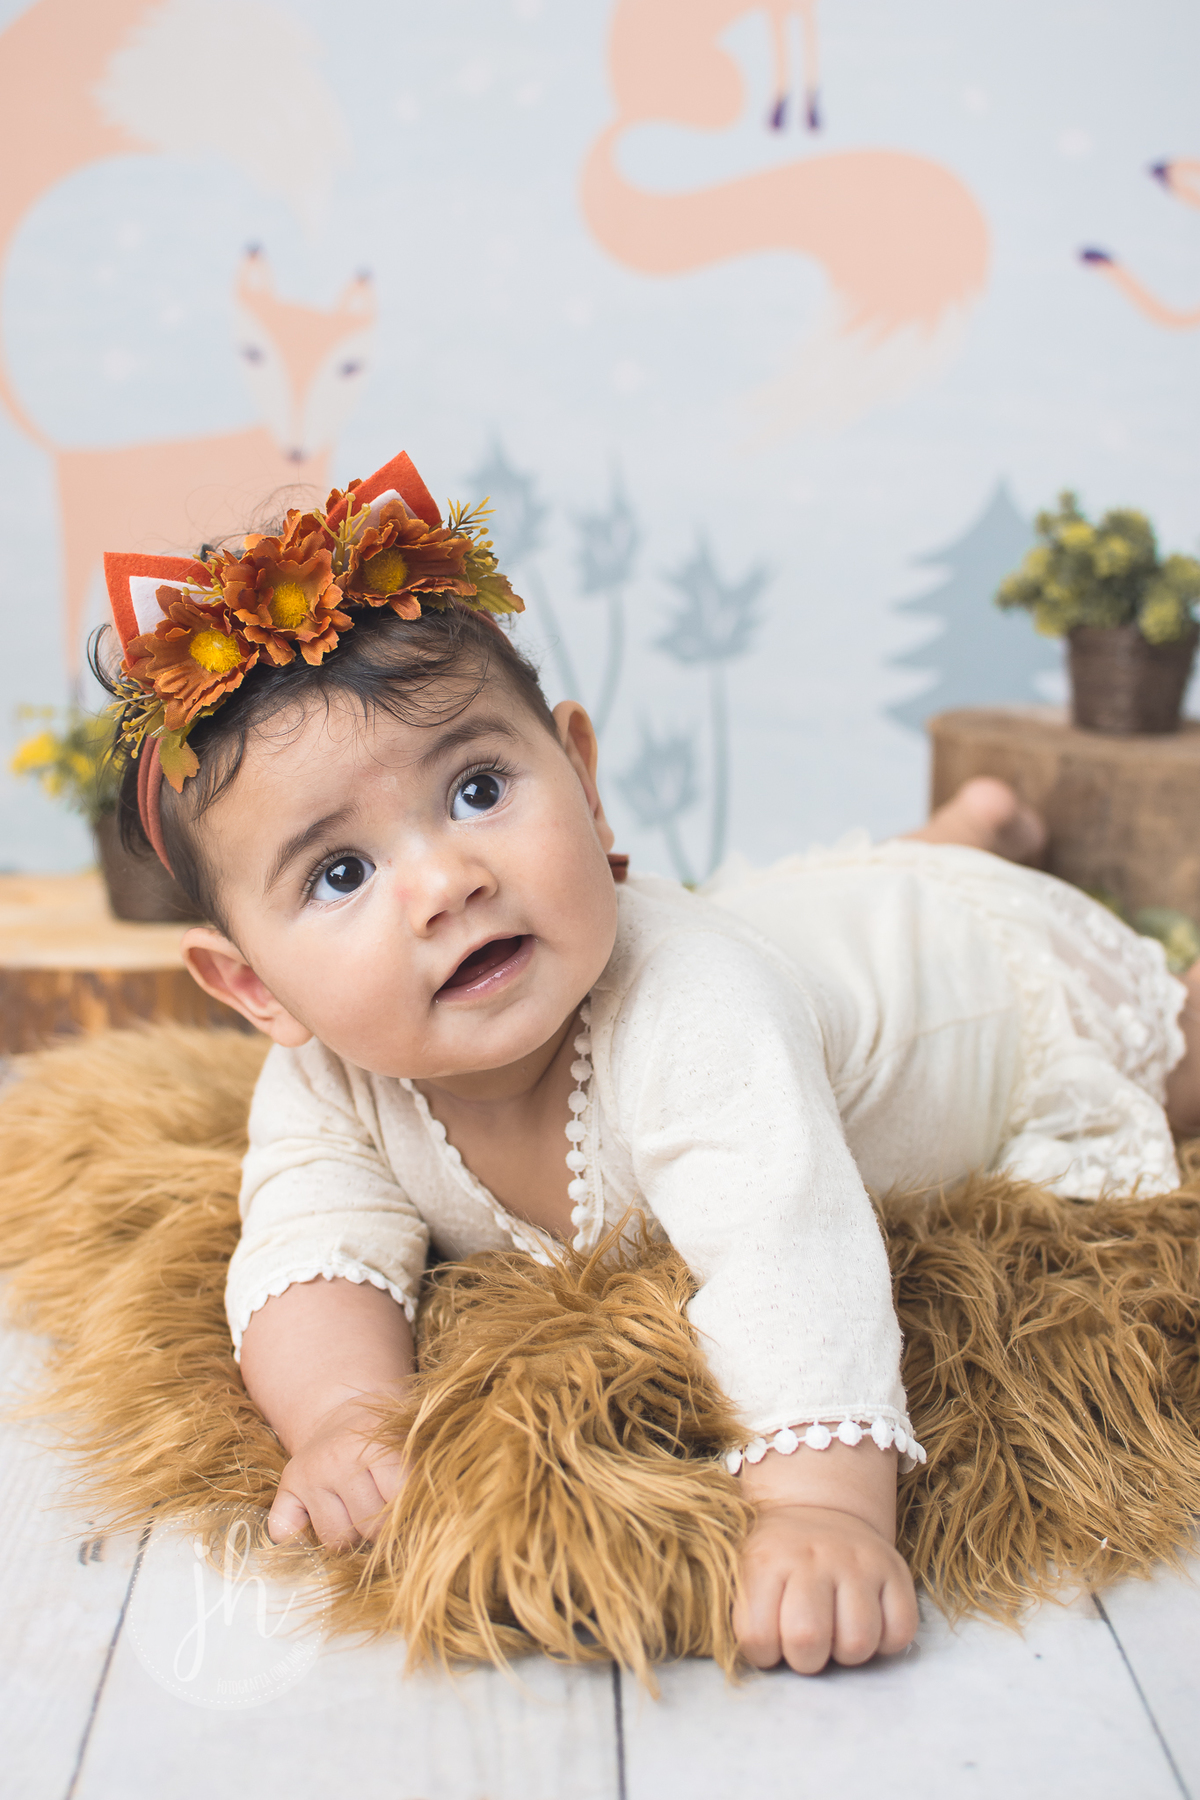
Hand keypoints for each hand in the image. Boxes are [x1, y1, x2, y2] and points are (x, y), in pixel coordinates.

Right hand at [268, 1392, 406, 1548]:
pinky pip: (283, 1531)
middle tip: (385, 1510)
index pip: (398, 1504)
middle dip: (382, 1530)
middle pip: (370, 1528)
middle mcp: (337, 1458)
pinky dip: (297, 1539)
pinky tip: (315, 1523)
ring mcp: (309, 1474)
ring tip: (359, 1512)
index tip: (414, 1509)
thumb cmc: (387, 1434)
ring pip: (335, 1540)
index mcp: (375, 1444)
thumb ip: (420, 1479)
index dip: (409, 1514)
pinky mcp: (287, 1486)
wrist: (345, 1407)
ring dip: (350, 1537)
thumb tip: (426, 1526)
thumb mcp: (412, 1443)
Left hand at [733, 1500, 917, 1672]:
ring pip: (858, 1642)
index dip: (764, 1655)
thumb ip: (746, 1617)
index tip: (771, 1641)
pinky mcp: (894, 1569)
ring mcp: (857, 1561)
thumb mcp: (745, 1573)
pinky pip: (900, 1631)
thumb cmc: (777, 1559)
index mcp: (767, 1560)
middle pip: (808, 1640)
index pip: (758, 1637)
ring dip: (846, 1653)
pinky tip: (868, 1624)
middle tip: (806, 1644)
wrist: (817, 1510)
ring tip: (836, 1633)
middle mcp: (813, 1557)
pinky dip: (885, 1641)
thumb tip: (753, 1666)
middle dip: (806, 1660)